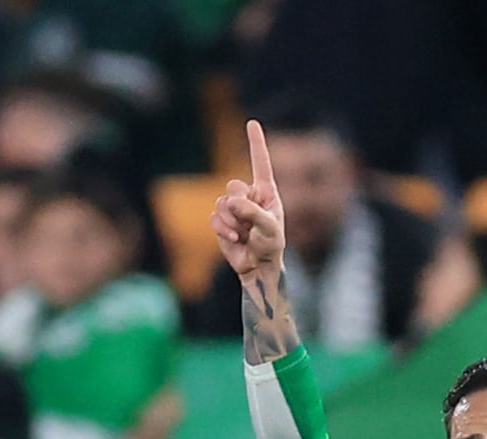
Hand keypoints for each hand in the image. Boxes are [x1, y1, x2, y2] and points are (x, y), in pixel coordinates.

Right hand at [211, 120, 285, 285]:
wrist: (258, 267)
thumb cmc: (271, 246)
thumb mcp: (269, 228)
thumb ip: (252, 212)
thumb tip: (231, 203)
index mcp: (266, 191)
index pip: (260, 162)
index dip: (255, 142)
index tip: (252, 122)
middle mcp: (249, 196)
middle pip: (233, 186)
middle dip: (239, 207)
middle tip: (248, 225)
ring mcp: (233, 208)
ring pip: (221, 203)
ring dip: (232, 223)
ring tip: (244, 236)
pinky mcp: (222, 221)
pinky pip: (215, 217)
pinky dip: (223, 230)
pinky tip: (235, 240)